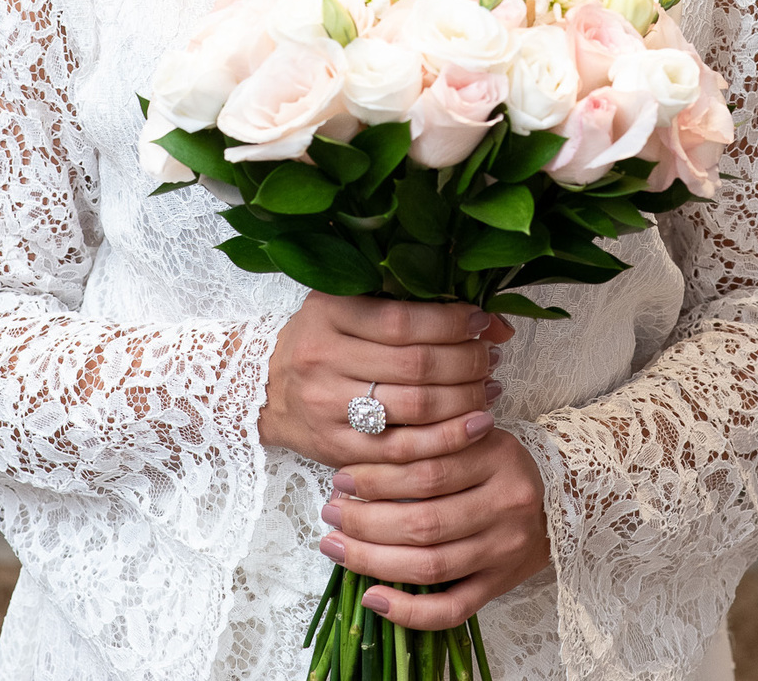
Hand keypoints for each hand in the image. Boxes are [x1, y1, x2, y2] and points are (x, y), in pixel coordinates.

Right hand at [258, 295, 512, 469]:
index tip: (481, 323)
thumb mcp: (348, 304)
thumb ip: (408, 304)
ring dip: (464, 402)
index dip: (450, 324)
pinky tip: (473, 428)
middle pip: (415, 367)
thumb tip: (488, 320)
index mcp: (328, 313)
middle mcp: (324, 359)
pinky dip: (446, 442)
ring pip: (414, 411)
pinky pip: (403, 453)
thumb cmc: (320, 339)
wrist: (266, 391)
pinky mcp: (338, 450)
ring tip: (489, 391)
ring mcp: (328, 408)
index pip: (403, 321)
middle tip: (491, 359)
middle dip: (466, 363)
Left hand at [319, 426, 550, 629]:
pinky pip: (452, 609)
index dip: (377, 477)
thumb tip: (363, 446)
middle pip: (424, 521)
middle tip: (331, 513)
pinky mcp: (500, 586)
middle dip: (366, 521)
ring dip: (374, 560)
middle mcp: (505, 505)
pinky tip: (373, 599)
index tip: (341, 478)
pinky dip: (409, 611)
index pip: (427, 470)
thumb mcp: (474, 433)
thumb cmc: (499, 463)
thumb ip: (431, 437)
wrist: (558, 500)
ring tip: (337, 548)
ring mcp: (504, 550)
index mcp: (497, 457)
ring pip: (431, 565)